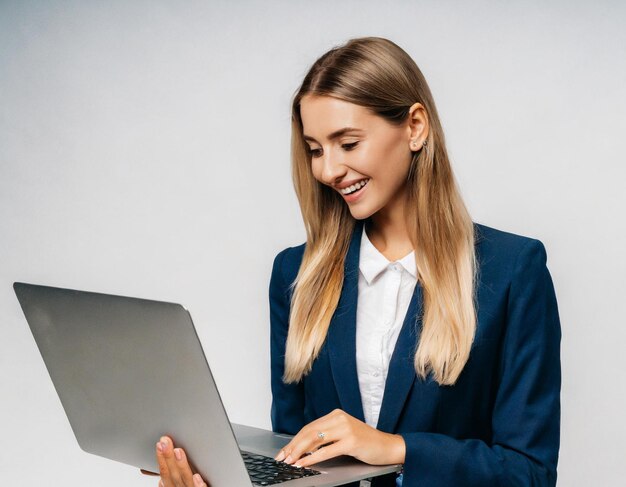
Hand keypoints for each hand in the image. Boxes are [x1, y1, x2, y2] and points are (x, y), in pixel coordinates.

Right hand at [150, 435, 209, 486]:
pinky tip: (197, 476)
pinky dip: (198, 485)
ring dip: (181, 466)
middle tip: (165, 441)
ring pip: (186, 481)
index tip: (160, 443)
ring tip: (178, 451)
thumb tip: (160, 481)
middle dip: (168, 458)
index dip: (161, 459)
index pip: (165, 474)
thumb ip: (172, 485)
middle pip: (173, 476)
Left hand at [274, 409, 404, 467]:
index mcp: (336, 414)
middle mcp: (339, 418)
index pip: (309, 427)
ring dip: (299, 452)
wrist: (388, 446)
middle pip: (309, 432)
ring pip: (314, 439)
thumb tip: (303, 448)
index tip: (284, 451)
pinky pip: (326, 450)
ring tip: (290, 461)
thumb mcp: (343, 434)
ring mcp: (345, 429)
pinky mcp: (351, 441)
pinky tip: (304, 463)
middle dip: (293, 446)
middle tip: (282, 457)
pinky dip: (312, 458)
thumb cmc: (365, 442)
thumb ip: (326, 437)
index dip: (294, 440)